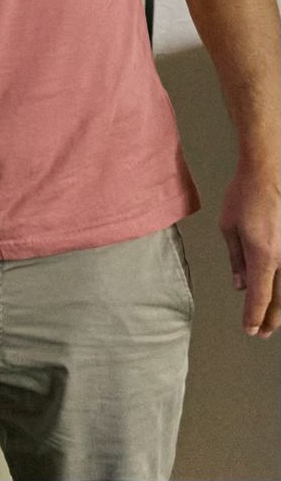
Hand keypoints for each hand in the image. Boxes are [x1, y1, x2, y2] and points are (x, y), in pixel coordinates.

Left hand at [220, 168, 280, 335]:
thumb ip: (236, 260)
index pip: (259, 296)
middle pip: (278, 297)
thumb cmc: (246, 196)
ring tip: (272, 320)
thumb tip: (240, 284)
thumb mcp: (229, 228)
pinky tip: (278, 292)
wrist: (269, 173)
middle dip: (269, 317)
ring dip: (279, 305)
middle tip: (262, 331)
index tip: (250, 329)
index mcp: (263, 256)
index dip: (253, 316)